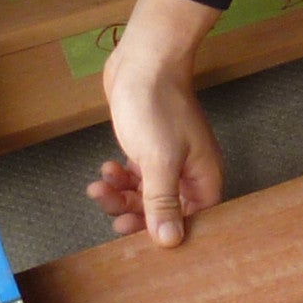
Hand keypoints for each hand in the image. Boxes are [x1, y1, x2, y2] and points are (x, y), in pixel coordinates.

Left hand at [88, 0, 223, 245]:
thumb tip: (170, 242)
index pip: (192, 220)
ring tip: (99, 189)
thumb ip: (163, 203)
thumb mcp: (159, 161)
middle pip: (165, 211)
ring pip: (146, 194)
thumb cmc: (158, 107)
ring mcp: (169, 161)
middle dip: (135, 214)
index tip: (137, 235)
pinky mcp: (149, 149)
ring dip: (122, 196)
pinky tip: (105, 171)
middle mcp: (189, 174)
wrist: (144, 60)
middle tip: (112, 216)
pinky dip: (120, 178)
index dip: (166, 231)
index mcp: (203, 179)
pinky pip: (136, 176)